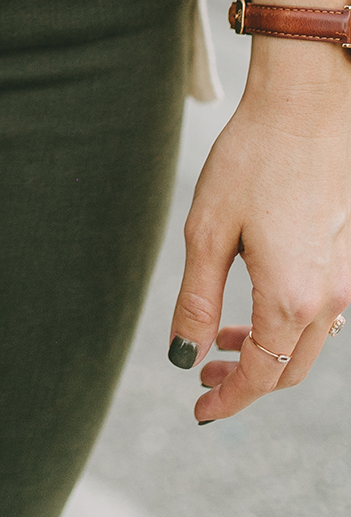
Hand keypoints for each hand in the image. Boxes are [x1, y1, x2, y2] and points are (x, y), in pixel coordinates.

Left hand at [169, 0, 350, 420]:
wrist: (309, 104)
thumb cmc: (253, 159)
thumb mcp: (208, 231)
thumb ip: (196, 299)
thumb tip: (182, 356)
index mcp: (294, 300)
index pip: (261, 376)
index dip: (228, 400)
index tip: (198, 413)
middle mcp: (330, 298)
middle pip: (290, 369)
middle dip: (245, 381)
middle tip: (200, 380)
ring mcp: (344, 277)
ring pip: (308, 342)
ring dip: (264, 351)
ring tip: (216, 340)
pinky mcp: (346, 253)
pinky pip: (319, 311)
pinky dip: (285, 323)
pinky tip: (253, 303)